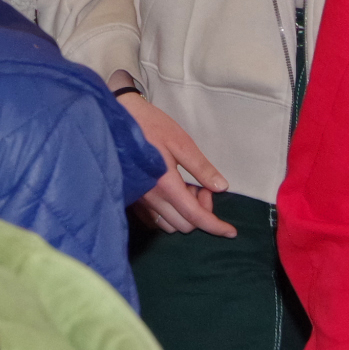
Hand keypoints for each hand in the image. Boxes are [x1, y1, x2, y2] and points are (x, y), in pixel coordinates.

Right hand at [117, 92, 233, 235]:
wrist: (117, 117)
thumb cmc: (150, 125)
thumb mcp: (180, 142)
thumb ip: (201, 167)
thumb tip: (221, 188)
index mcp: (165, 185)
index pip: (195, 216)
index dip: (215, 226)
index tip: (231, 232)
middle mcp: (151, 198)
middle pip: (183, 225)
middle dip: (201, 212)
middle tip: (202, 187)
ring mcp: (139, 200)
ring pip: (168, 225)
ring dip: (184, 214)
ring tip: (187, 189)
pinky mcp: (132, 197)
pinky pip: (153, 220)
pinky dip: (169, 215)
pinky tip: (173, 195)